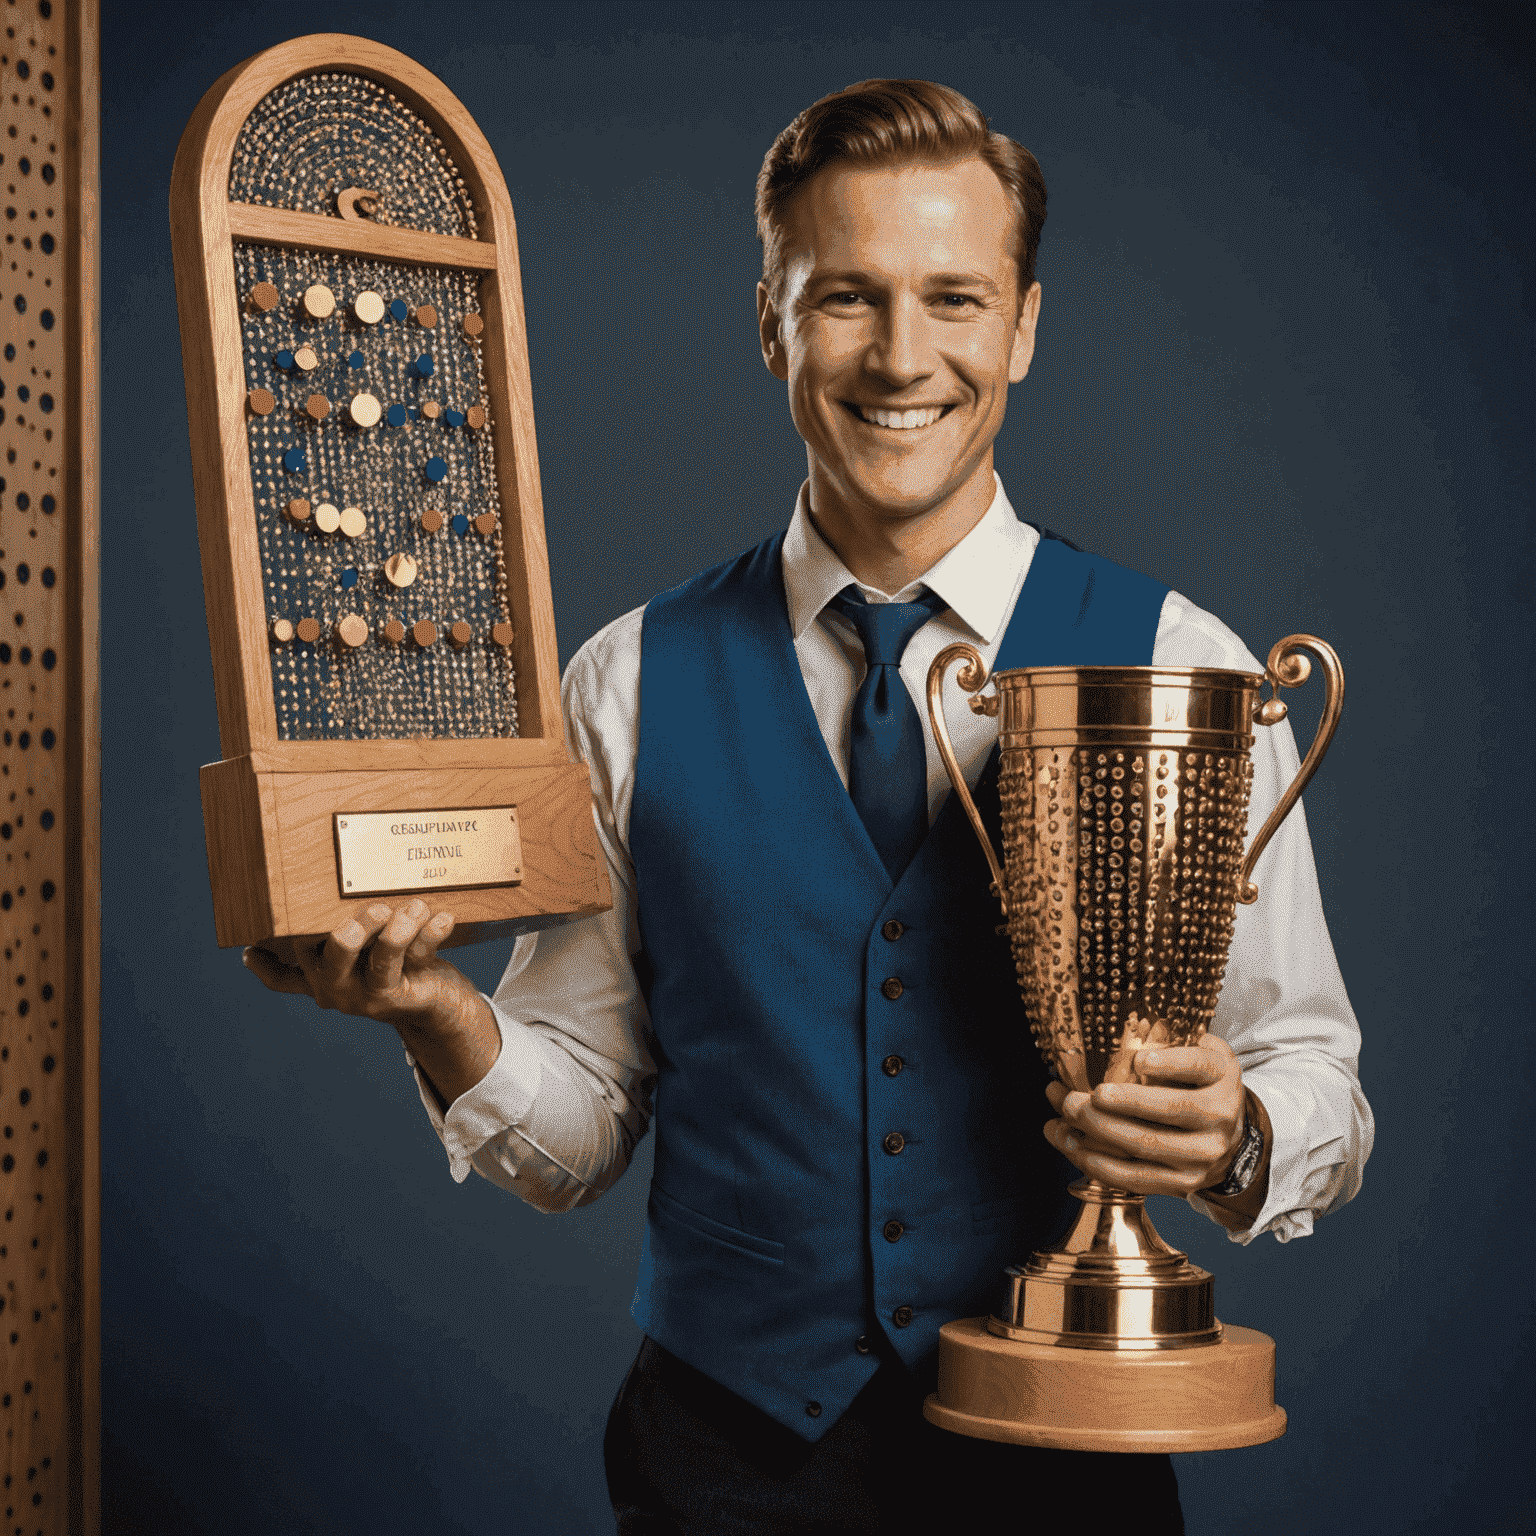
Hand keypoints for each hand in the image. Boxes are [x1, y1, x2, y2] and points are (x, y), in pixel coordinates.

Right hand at [243, 899, 466, 1029]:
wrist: (438, 1007)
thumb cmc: (392, 966)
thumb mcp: (358, 956)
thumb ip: (335, 937)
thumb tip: (292, 913)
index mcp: (322, 977)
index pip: (287, 976)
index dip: (266, 967)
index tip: (251, 951)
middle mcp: (341, 989)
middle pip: (332, 963)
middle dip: (348, 937)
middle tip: (372, 911)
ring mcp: (373, 995)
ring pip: (380, 963)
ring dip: (397, 932)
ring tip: (411, 909)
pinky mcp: (407, 994)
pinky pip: (420, 958)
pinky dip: (431, 935)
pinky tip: (442, 917)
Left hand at [1043, 1035, 1247, 1197]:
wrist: (1230, 1141)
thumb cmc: (1200, 1088)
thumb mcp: (1201, 1057)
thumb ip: (1174, 1043)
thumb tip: (1114, 1035)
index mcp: (1222, 1077)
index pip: (1199, 1066)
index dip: (1170, 1063)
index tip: (1139, 1059)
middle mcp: (1218, 1117)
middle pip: (1166, 1109)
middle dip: (1116, 1102)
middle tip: (1075, 1095)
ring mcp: (1202, 1155)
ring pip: (1145, 1145)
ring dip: (1097, 1130)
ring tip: (1064, 1116)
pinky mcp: (1183, 1182)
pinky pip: (1136, 1177)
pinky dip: (1098, 1163)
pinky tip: (1072, 1145)